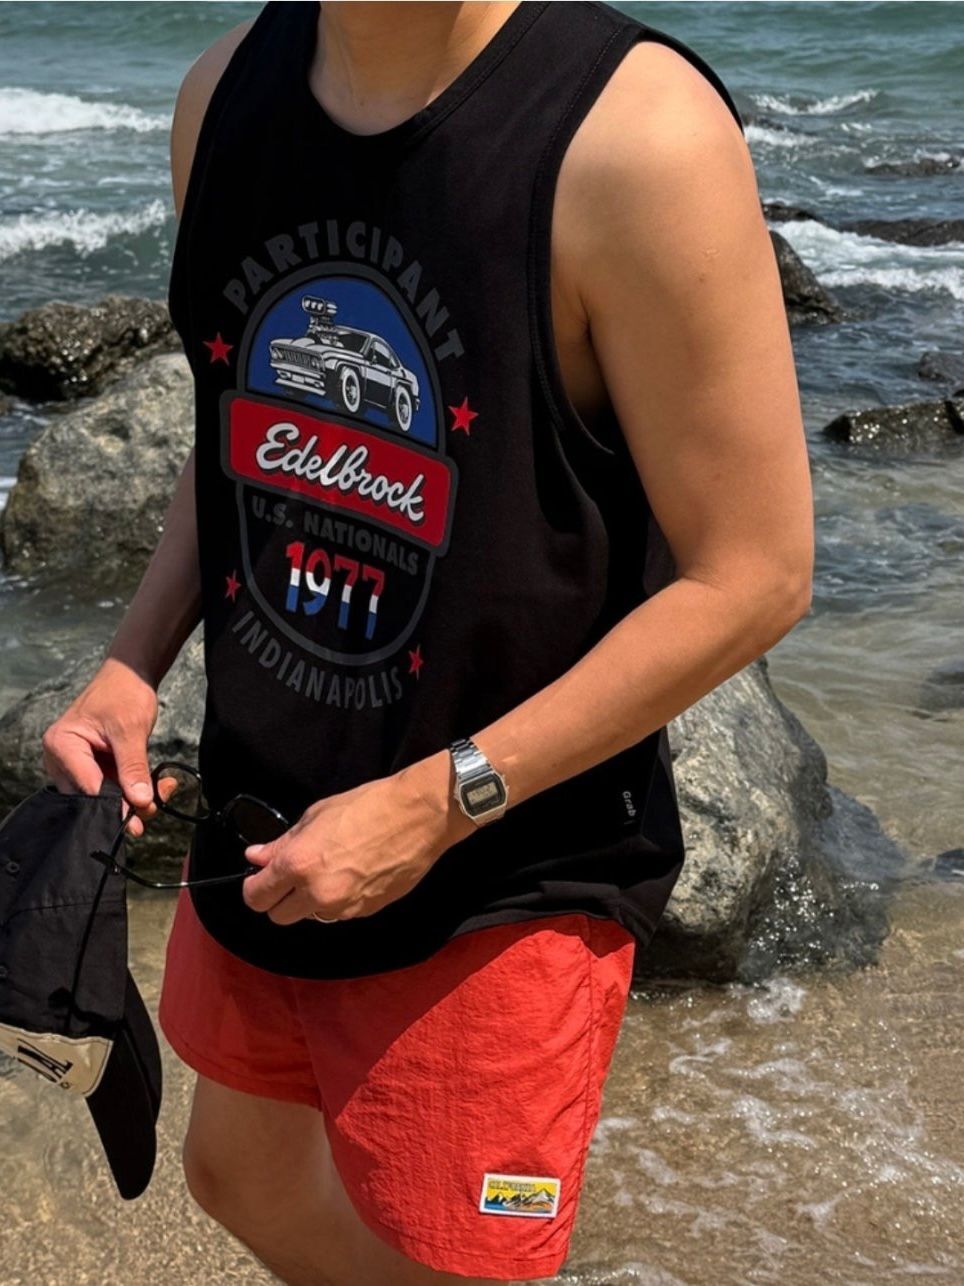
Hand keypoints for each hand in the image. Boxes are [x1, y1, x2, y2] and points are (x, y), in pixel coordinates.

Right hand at [41, 656, 160, 836]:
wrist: (129, 675)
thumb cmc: (124, 693)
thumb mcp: (130, 730)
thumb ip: (133, 767)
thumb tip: (141, 802)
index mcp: (62, 745)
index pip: (86, 787)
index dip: (113, 804)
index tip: (139, 817)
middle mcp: (62, 759)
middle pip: (92, 798)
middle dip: (126, 804)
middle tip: (155, 805)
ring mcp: (77, 764)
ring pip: (105, 797)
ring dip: (135, 798)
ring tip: (163, 789)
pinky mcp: (93, 767)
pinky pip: (112, 788)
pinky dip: (135, 788)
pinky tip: (158, 784)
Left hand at [240, 750, 475, 924]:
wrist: (417, 816)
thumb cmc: (367, 806)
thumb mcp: (316, 816)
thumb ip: (282, 843)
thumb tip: (257, 857)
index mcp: (298, 865)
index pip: (256, 898)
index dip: (254, 887)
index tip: (260, 877)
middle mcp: (317, 893)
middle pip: (278, 917)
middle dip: (279, 899)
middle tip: (291, 876)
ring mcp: (343, 907)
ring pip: (310, 917)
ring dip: (309, 902)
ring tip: (328, 871)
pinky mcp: (366, 911)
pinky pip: (339, 914)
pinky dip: (337, 900)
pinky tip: (352, 874)